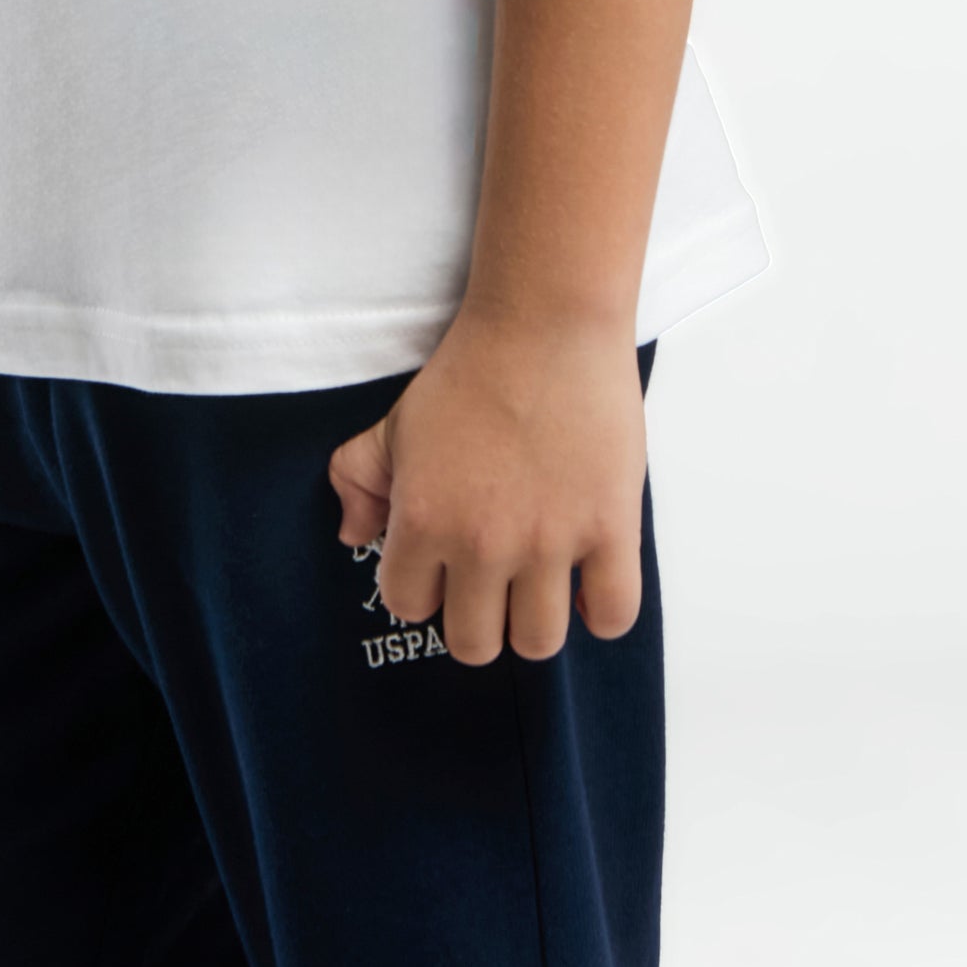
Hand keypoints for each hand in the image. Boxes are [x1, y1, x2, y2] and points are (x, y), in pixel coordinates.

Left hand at [327, 306, 646, 664]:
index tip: (444, 564)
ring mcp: (550, 541)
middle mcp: (482, 543)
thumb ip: (359, 479)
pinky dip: (602, 612)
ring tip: (540, 584)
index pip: (409, 604)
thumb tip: (353, 535)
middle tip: (492, 581)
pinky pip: (614, 615)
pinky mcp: (610, 527)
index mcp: (425, 519)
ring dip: (535, 621)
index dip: (424, 586)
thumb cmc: (471, 369)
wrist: (546, 322)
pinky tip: (590, 582)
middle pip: (474, 644)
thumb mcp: (397, 422)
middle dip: (478, 618)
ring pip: (538, 641)